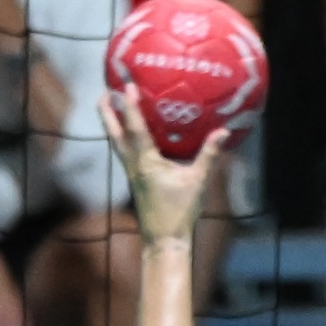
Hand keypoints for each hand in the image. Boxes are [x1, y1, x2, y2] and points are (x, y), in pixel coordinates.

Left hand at [101, 86, 227, 247]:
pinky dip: (122, 137)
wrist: (164, 239)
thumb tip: (222, 131)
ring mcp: (131, 173)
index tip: (126, 86)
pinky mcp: (134, 180)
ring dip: (111, 123)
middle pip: (115, 134)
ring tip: (107, 106)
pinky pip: (124, 152)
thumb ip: (209, 155)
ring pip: (116, 143)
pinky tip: (127, 134)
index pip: (136, 128)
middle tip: (103, 91)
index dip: (130, 106)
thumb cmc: (180, 211)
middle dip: (107, 112)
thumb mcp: (198, 181)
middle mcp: (133, 165)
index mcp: (146, 162)